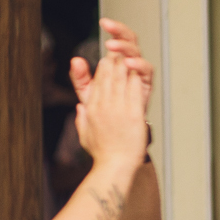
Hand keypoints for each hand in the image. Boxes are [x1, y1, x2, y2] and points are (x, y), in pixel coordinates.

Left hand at [69, 18, 153, 112]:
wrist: (117, 134)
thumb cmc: (106, 113)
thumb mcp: (88, 94)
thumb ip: (80, 78)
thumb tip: (75, 60)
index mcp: (115, 64)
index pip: (117, 38)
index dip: (112, 28)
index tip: (103, 23)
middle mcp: (128, 66)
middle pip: (128, 40)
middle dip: (119, 30)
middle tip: (108, 24)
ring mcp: (137, 74)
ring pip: (137, 52)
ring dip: (124, 46)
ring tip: (112, 45)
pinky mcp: (145, 85)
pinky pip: (147, 70)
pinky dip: (139, 65)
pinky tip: (128, 63)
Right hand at [74, 55, 148, 169]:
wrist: (115, 166)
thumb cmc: (102, 153)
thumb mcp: (84, 133)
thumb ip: (82, 117)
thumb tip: (81, 107)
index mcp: (91, 108)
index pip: (97, 80)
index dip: (104, 67)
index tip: (110, 60)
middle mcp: (103, 105)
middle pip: (108, 75)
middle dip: (115, 62)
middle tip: (120, 54)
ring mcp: (118, 108)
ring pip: (121, 78)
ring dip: (125, 65)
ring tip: (128, 57)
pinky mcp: (133, 113)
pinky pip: (134, 89)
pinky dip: (136, 77)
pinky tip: (138, 70)